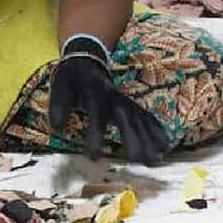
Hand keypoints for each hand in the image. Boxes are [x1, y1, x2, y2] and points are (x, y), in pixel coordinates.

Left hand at [49, 36, 169, 165]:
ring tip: (154, 161)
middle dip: (132, 138)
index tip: (93, 156)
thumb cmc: (70, 80)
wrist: (85, 60)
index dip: (95, 134)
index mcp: (94, 94)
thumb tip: (57, 129)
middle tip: (137, 161)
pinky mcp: (130, 104)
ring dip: (148, 139)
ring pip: (139, 119)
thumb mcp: (59, 89)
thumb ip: (58, 108)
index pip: (96, 115)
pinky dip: (156, 130)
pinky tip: (165, 146)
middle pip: (126, 117)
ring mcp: (124, 100)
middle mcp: (113, 97)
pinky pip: (146, 117)